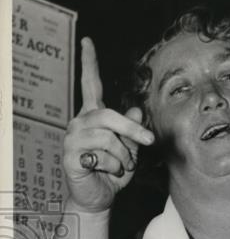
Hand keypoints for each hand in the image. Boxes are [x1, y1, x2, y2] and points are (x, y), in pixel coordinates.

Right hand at [63, 37, 154, 212]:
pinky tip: (106, 172)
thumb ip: (132, 130)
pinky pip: (101, 156)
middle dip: (132, 129)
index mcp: (94, 116)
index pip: (91, 85)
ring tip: (121, 166)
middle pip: (108, 115)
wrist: (99, 197)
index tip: (87, 41)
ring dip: (123, 156)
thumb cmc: (114, 171)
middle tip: (149, 141)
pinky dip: (113, 167)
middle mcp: (81, 122)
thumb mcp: (129, 149)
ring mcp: (73, 138)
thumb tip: (135, 111)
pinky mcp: (71, 156)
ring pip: (108, 139)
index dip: (90, 63)